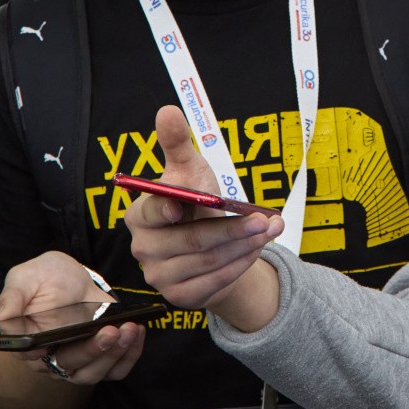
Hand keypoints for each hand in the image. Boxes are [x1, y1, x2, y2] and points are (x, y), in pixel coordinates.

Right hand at [0, 251, 145, 384]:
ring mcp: (78, 360)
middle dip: (94, 351)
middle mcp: (52, 359)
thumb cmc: (41, 278)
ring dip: (115, 355)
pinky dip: (130, 354)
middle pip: (72, 368)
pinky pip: (117, 367)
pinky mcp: (101, 356)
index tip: (67, 340)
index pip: (36, 359)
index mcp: (28, 344)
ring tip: (129, 329)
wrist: (67, 275)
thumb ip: (13, 298)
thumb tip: (3, 320)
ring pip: (95, 372)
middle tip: (111, 331)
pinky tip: (137, 331)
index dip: (53, 354)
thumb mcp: (23, 279)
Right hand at [125, 106, 282, 326]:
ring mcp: (159, 277)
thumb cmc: (196, 202)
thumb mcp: (190, 170)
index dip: (166, 209)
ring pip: (208, 261)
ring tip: (269, 231)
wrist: (211, 244)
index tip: (184, 205)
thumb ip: (177, 143)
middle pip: (191, 240)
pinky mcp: (180, 297)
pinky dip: (240, 265)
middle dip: (233, 229)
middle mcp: (143, 248)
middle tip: (265, 220)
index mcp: (139, 215)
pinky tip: (255, 250)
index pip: (150, 212)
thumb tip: (167, 110)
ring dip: (243, 245)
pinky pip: (215, 283)